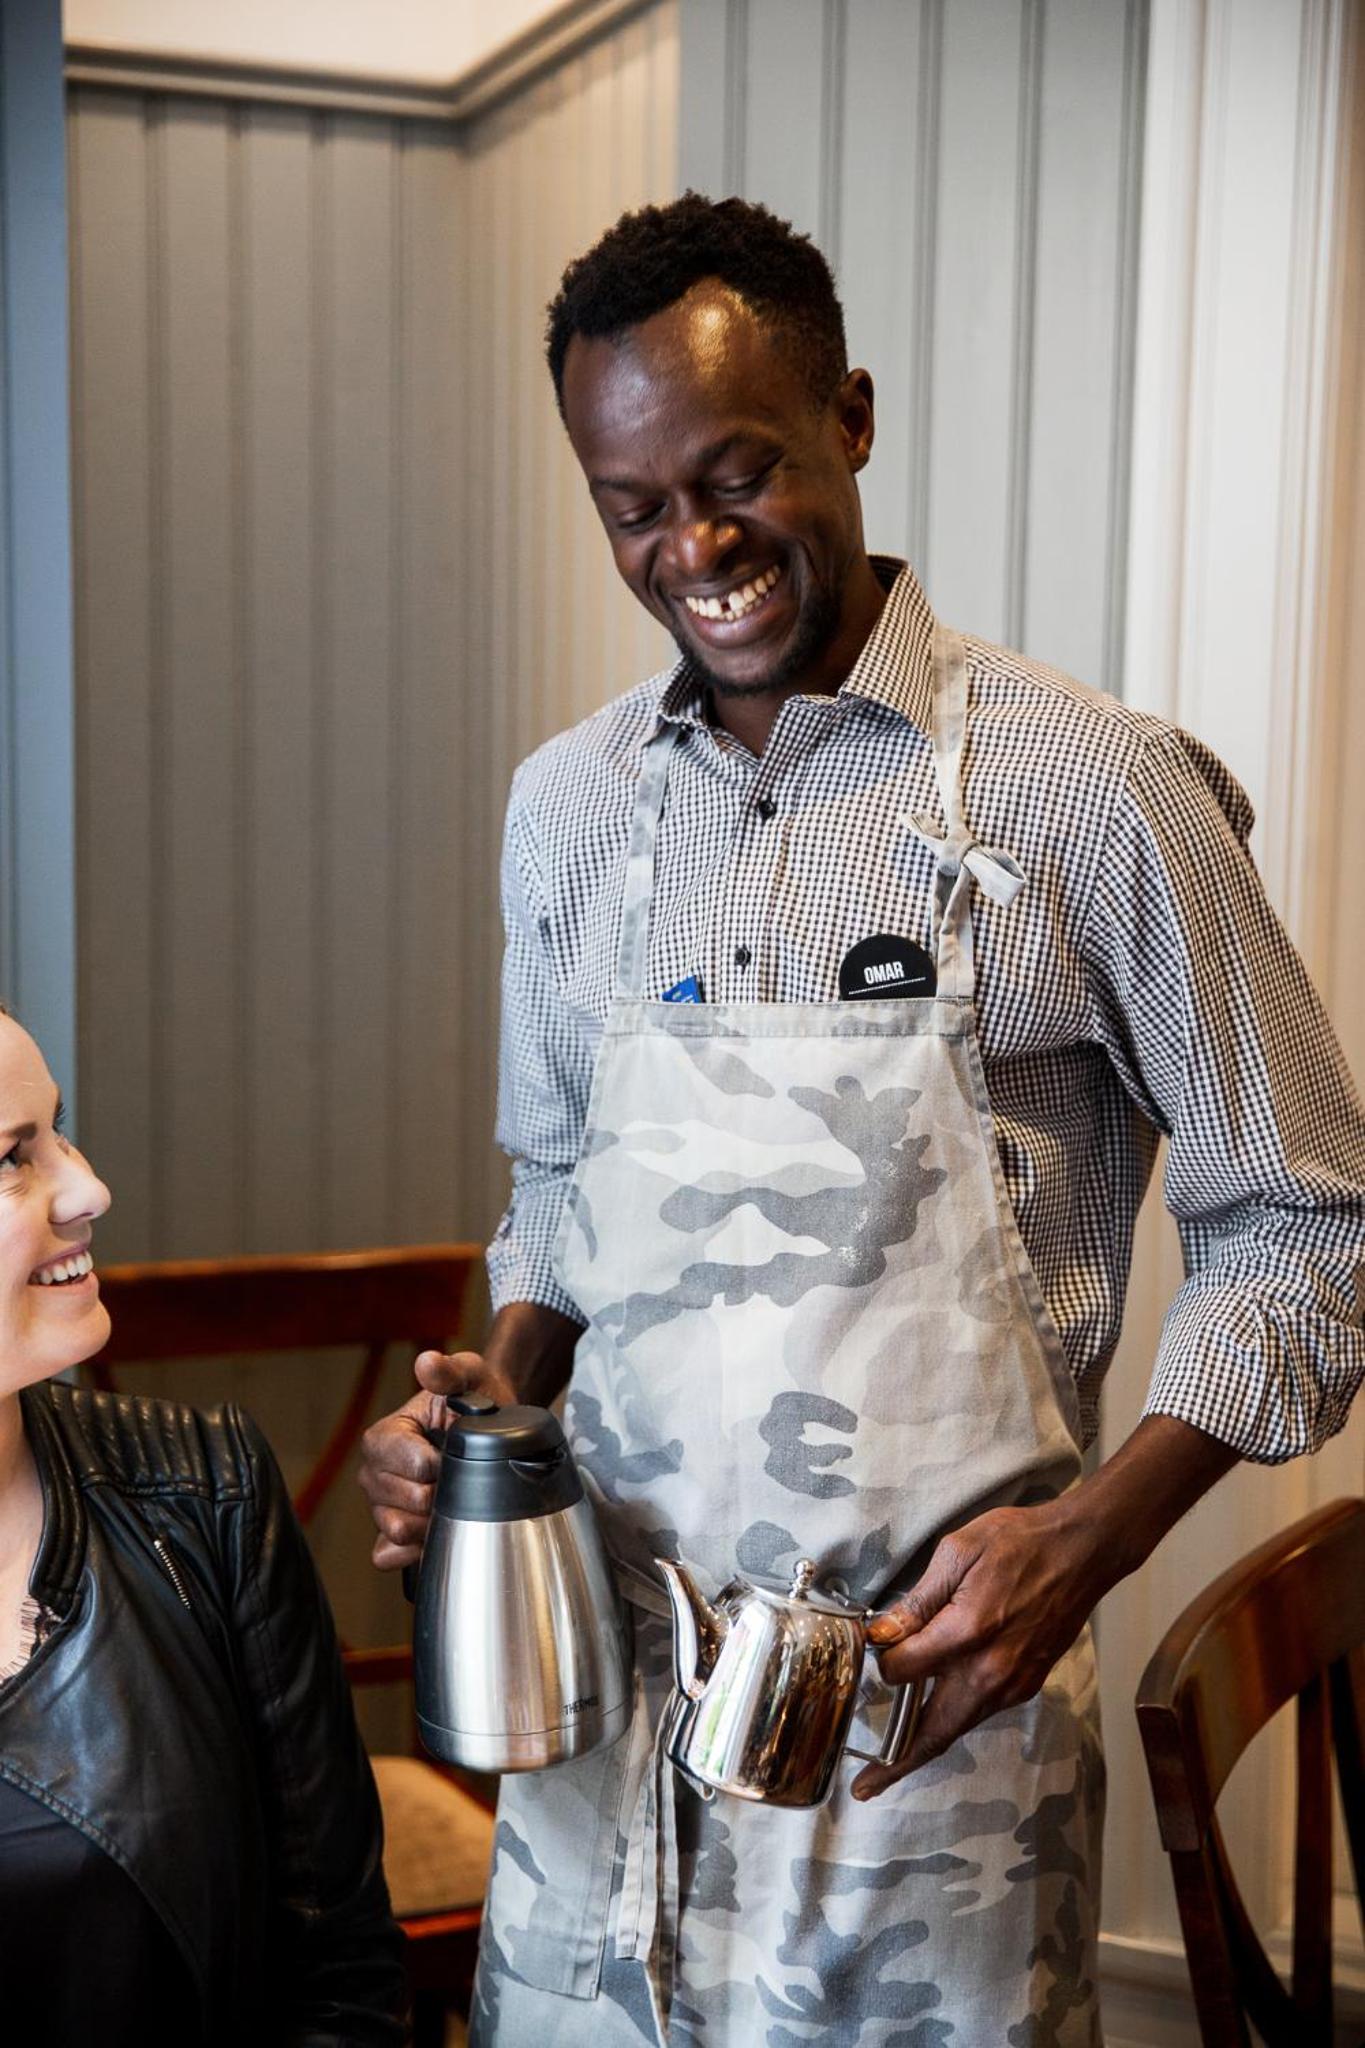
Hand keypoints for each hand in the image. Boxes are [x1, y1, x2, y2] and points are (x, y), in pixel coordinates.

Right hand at [358, 1349, 516, 1569]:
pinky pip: (388, 1556)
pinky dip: (413, 1552)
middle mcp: (373, 1473)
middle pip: (407, 1503)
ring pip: (398, 1531)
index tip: (461, 1454)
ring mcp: (379, 1505)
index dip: (443, 1466)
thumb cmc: (475, 1397)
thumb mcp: (469, 1375)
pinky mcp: (390, 1533)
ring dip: (433, 1524)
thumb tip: (427, 1363)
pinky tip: (439, 1531)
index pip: (411, 1467)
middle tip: (462, 1477)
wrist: (490, 1425)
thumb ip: (448, 1371)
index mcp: (383, 1438)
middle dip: (443, 1496)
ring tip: (454, 1500)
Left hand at [850, 1499, 1107, 1799]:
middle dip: (897, 1763)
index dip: (881, 1659)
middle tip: (866, 1788)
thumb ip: (918, 1601)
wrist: (1083, 1552)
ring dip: (925, 1744)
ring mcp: (1013, 1683)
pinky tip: (935, 1711)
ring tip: (891, 1762)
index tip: (873, 1644)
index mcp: (968, 1633)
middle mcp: (991, 1672)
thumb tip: (883, 1633)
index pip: (903, 1670)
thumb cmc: (1020, 1542)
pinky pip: (980, 1710)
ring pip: (958, 1725)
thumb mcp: (958, 1553)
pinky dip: (954, 1718)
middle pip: (934, 1732)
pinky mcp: (1027, 1684)